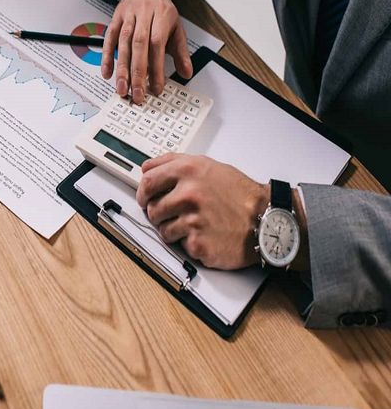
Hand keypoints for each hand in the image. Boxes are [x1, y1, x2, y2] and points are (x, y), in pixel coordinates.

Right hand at [102, 0, 192, 104]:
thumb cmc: (161, 11)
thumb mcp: (176, 28)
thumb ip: (180, 52)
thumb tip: (187, 73)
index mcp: (162, 15)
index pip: (158, 44)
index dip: (157, 67)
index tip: (157, 88)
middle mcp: (144, 14)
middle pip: (139, 46)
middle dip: (138, 72)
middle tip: (137, 94)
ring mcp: (127, 16)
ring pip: (122, 44)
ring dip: (121, 68)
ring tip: (122, 89)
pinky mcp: (114, 19)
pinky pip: (108, 39)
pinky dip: (106, 56)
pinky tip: (107, 73)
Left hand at [136, 154, 268, 269]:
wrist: (267, 219)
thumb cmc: (239, 195)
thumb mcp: (208, 166)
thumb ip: (174, 163)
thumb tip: (147, 167)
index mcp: (188, 171)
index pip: (147, 181)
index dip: (142, 191)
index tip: (144, 197)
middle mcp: (188, 193)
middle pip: (151, 208)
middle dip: (159, 213)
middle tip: (174, 214)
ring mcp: (192, 219)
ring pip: (162, 229)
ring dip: (173, 229)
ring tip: (195, 223)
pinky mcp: (197, 242)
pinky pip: (179, 245)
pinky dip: (189, 242)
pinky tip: (205, 234)